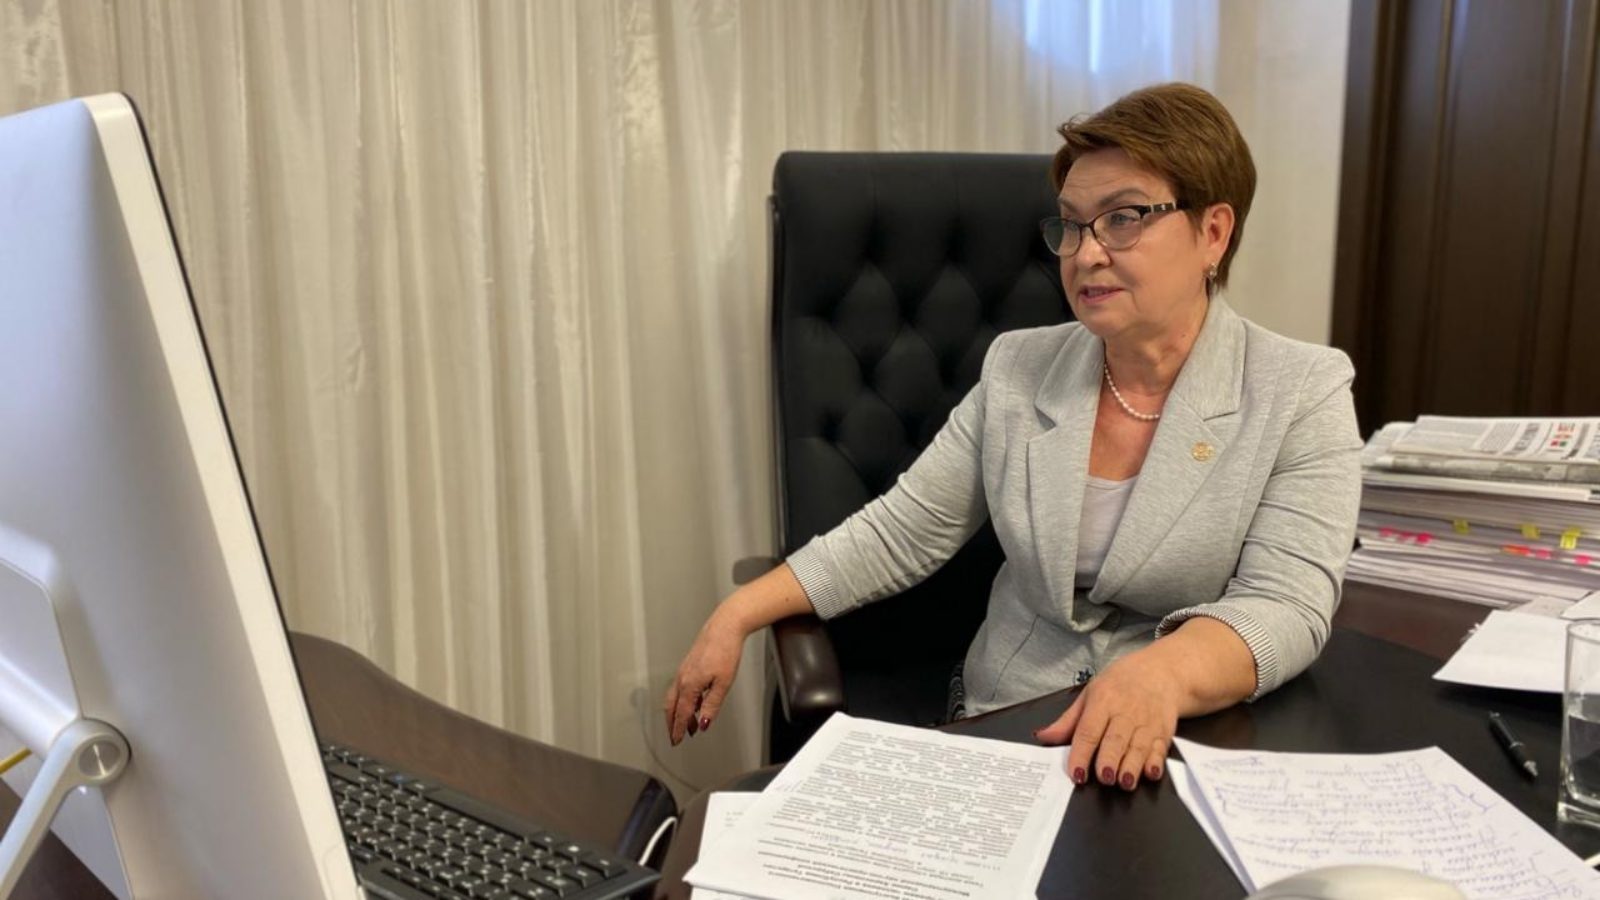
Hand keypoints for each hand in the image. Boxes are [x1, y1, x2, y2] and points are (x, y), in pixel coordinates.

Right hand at [663, 613, 745, 745]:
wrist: (725, 627)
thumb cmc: (725, 651)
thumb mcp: (723, 684)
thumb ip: (711, 706)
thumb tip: (703, 724)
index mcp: (689, 685)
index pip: (681, 714)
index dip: (678, 729)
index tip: (676, 740)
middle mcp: (682, 678)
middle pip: (671, 707)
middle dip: (672, 723)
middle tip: (676, 736)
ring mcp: (684, 671)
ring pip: (674, 697)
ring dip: (678, 713)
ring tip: (689, 724)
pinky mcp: (689, 665)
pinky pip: (680, 688)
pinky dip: (682, 700)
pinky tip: (694, 703)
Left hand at [1034, 651, 1180, 790]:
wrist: (1160, 672)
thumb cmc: (1120, 683)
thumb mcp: (1090, 693)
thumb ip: (1068, 720)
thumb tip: (1043, 736)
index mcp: (1103, 701)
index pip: (1089, 729)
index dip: (1082, 753)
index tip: (1076, 773)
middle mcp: (1126, 712)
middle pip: (1116, 739)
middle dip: (1110, 759)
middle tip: (1103, 777)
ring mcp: (1147, 722)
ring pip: (1139, 747)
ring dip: (1132, 766)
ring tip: (1124, 781)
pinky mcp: (1164, 732)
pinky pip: (1160, 749)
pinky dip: (1156, 762)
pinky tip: (1150, 773)